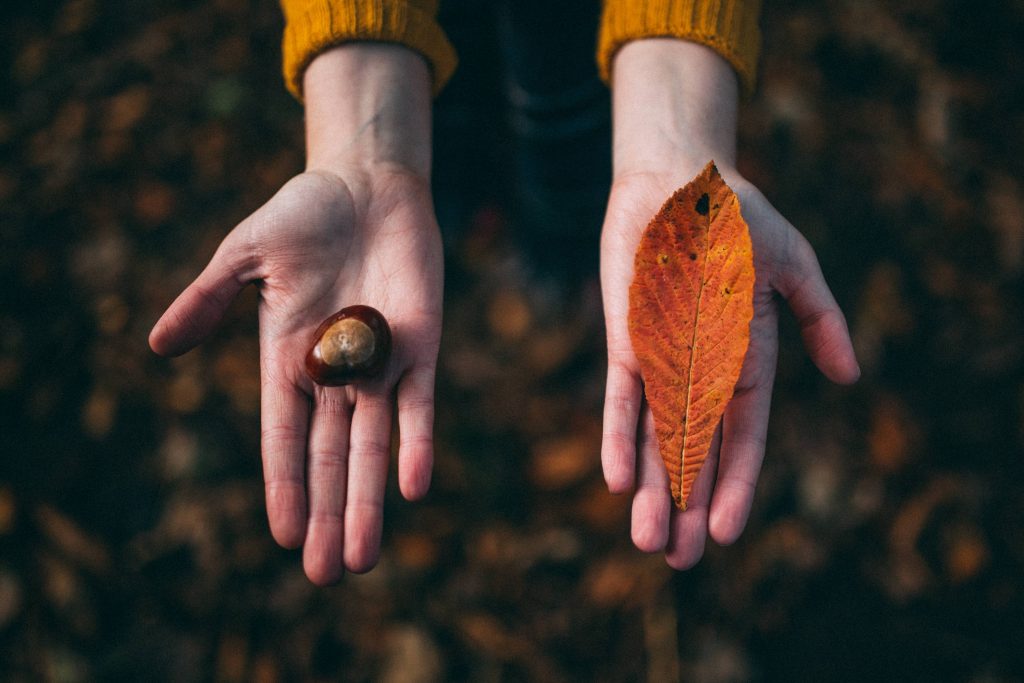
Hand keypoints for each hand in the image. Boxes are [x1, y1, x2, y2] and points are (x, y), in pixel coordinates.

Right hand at [149, 45, 440, 583]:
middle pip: (330, 458)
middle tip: (324, 575)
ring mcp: (380, 365)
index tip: (282, 536)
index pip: (284, 438)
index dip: (284, 486)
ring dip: (367, 501)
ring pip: (374, 447)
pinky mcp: (421, 346)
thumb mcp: (245, 257)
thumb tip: (157, 346)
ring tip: (361, 557)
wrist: (366, 185)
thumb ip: (208, 300)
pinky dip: (417, 444)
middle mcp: (336, 375)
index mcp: (288, 360)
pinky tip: (411, 488)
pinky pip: (420, 404)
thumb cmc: (302, 215)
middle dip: (327, 514)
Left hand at [600, 40, 859, 568]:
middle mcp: (700, 369)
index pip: (742, 436)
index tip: (728, 532)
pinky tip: (617, 479)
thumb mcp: (794, 266)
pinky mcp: (625, 339)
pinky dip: (618, 435)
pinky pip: (622, 395)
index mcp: (746, 359)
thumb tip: (851, 376)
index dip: (736, 484)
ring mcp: (660, 357)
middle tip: (680, 561)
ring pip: (655, 436)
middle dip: (687, 504)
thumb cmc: (739, 218)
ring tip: (648, 541)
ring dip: (652, 488)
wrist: (680, 178)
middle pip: (694, 450)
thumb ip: (821, 319)